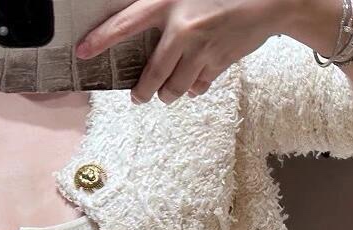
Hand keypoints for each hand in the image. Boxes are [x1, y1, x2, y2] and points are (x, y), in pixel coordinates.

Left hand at [74, 0, 299, 103]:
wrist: (270, 0)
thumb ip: (167, 10)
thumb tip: (148, 33)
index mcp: (167, 2)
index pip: (124, 24)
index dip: (100, 40)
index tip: (82, 52)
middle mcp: (181, 29)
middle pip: (151, 75)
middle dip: (142, 92)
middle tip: (138, 96)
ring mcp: (200, 50)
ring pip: (174, 88)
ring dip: (168, 94)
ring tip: (167, 92)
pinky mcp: (218, 64)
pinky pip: (198, 87)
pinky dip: (193, 88)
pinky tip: (194, 81)